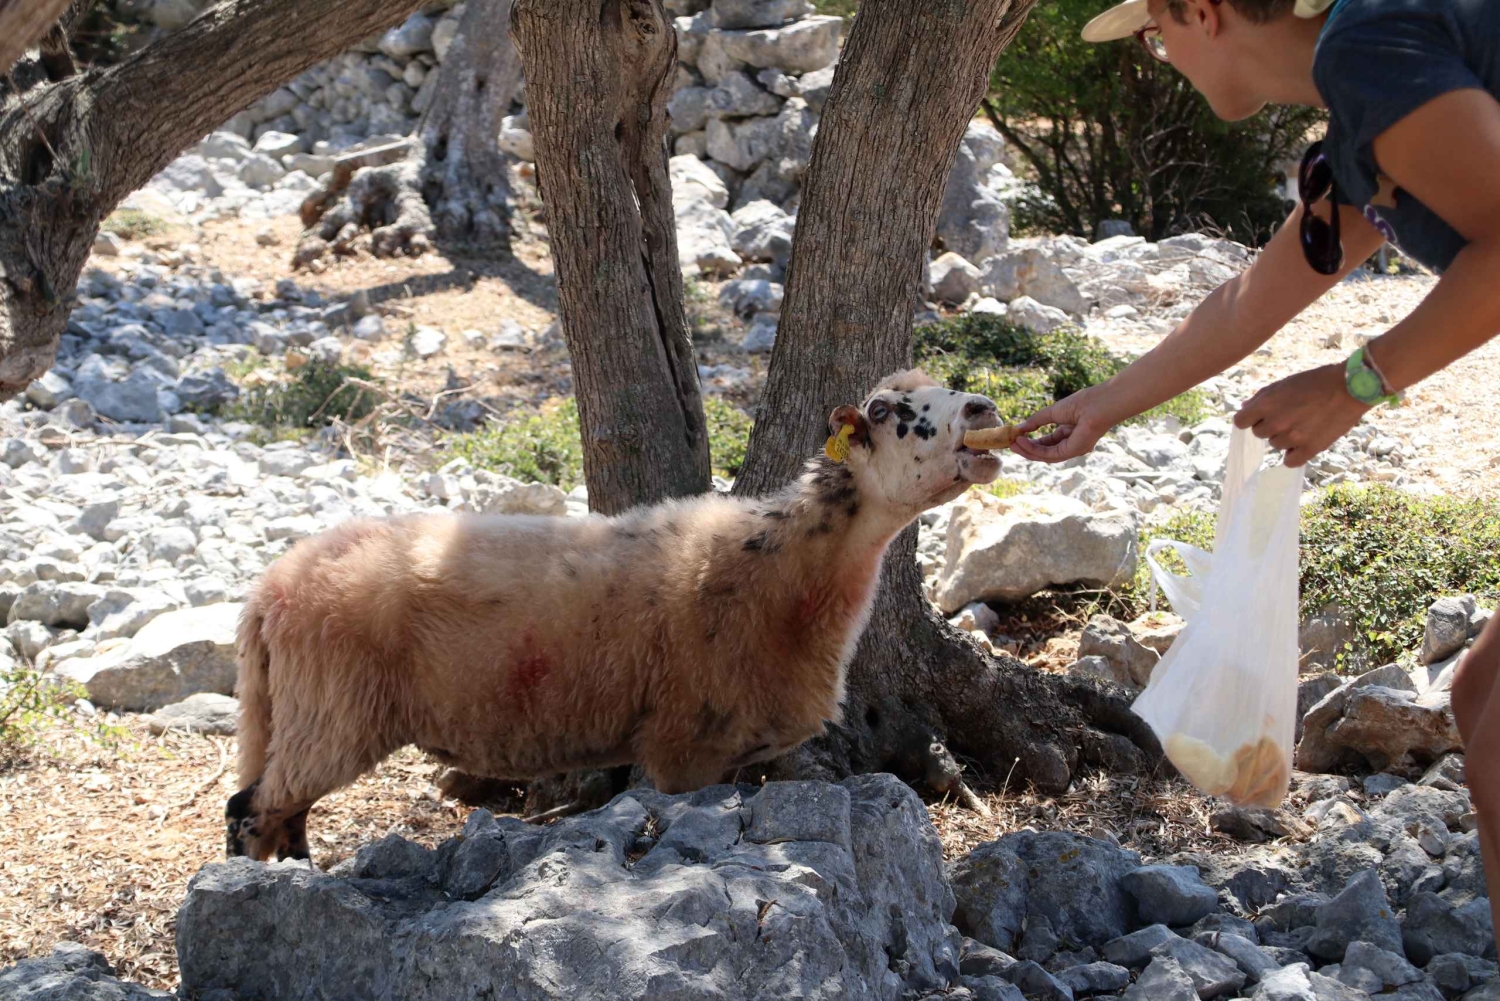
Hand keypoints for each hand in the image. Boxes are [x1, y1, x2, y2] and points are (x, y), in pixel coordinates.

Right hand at [1010, 386, 1113, 462]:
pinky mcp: (1071, 452)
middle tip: (1011, 444)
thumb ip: (1036, 421)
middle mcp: (1071, 444)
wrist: (1098, 404)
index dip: (1031, 442)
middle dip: (1027, 449)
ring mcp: (1072, 450)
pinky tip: (1022, 442)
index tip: (1016, 438)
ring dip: (1027, 451)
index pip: (1048, 443)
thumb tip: (1019, 428)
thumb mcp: (1052, 412)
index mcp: (1069, 433)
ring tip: (1013, 444)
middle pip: (1045, 452)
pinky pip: (1048, 454)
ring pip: (1045, 456)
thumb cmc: (1081, 404)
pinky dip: (1034, 449)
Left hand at [1234, 363, 1369, 466]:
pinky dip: (1294, 454)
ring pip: (1275, 445)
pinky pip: (1290, 461)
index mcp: (1266, 404)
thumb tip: (1244, 408)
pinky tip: (1303, 442)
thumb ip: (1261, 397)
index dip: (1249, 419)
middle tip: (1289, 415)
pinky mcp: (1310, 449)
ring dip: (1284, 437)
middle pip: (1259, 433)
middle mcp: (1276, 423)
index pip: (1240, 422)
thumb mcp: (1285, 383)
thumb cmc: (1316, 381)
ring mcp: (1292, 438)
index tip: (1259, 416)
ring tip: (1303, 423)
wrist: (1351, 387)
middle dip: (1269, 425)